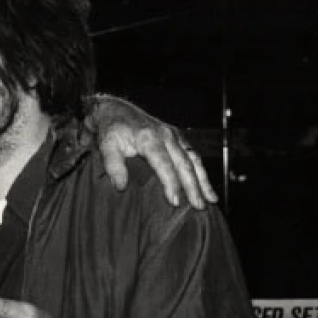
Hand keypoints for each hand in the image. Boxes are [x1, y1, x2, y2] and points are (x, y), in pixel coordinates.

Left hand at [90, 95, 218, 209]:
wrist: (116, 110)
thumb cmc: (111, 129)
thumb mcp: (106, 146)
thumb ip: (113, 166)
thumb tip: (121, 187)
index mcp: (150, 138)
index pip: (164, 164)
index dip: (171, 183)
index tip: (175, 202)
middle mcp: (166, 135)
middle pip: (185, 163)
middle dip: (193, 187)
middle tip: (199, 207)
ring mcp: (174, 135)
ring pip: (194, 159)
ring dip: (204, 181)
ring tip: (211, 200)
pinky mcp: (177, 137)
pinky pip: (193, 155)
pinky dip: (201, 171)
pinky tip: (206, 186)